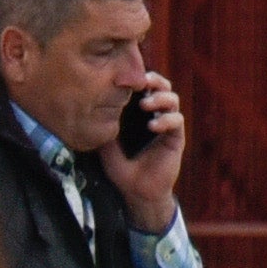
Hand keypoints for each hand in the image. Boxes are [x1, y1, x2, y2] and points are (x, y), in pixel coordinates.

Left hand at [101, 73, 184, 229]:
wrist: (138, 192)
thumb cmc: (122, 169)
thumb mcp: (106, 147)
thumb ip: (103, 129)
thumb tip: (89, 111)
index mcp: (139, 114)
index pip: (143, 88)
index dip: (138, 79)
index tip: (126, 75)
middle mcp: (154, 115)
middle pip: (162, 87)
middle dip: (155, 80)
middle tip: (143, 82)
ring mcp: (167, 125)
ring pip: (173, 100)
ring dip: (161, 98)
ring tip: (145, 104)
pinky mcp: (176, 138)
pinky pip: (177, 121)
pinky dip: (166, 119)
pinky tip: (152, 126)